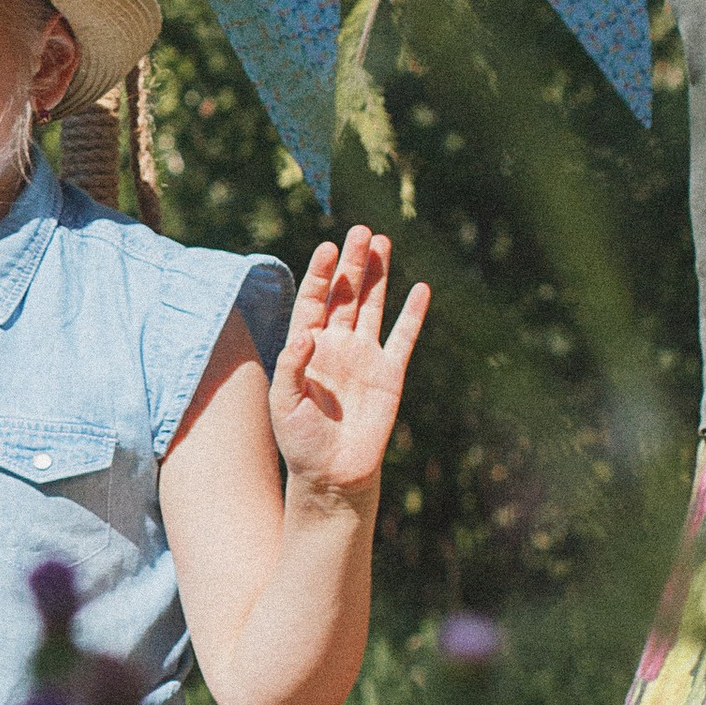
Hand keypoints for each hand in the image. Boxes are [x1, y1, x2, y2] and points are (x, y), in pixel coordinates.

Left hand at [271, 229, 429, 502]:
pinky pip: (403, 338)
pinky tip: (421, 288)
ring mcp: (364, 356)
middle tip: (361, 230)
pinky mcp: (390, 373)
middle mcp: (336, 344)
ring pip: (372, 306)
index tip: (328, 247)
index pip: (313, 301)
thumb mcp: (284, 403)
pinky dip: (413, 315)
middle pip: (345, 294)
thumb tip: (306, 333)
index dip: (320, 274)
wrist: (333, 473)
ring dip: (378, 276)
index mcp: (306, 346)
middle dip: (352, 263)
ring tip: (382, 242)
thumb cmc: (300, 440)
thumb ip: (291, 366)